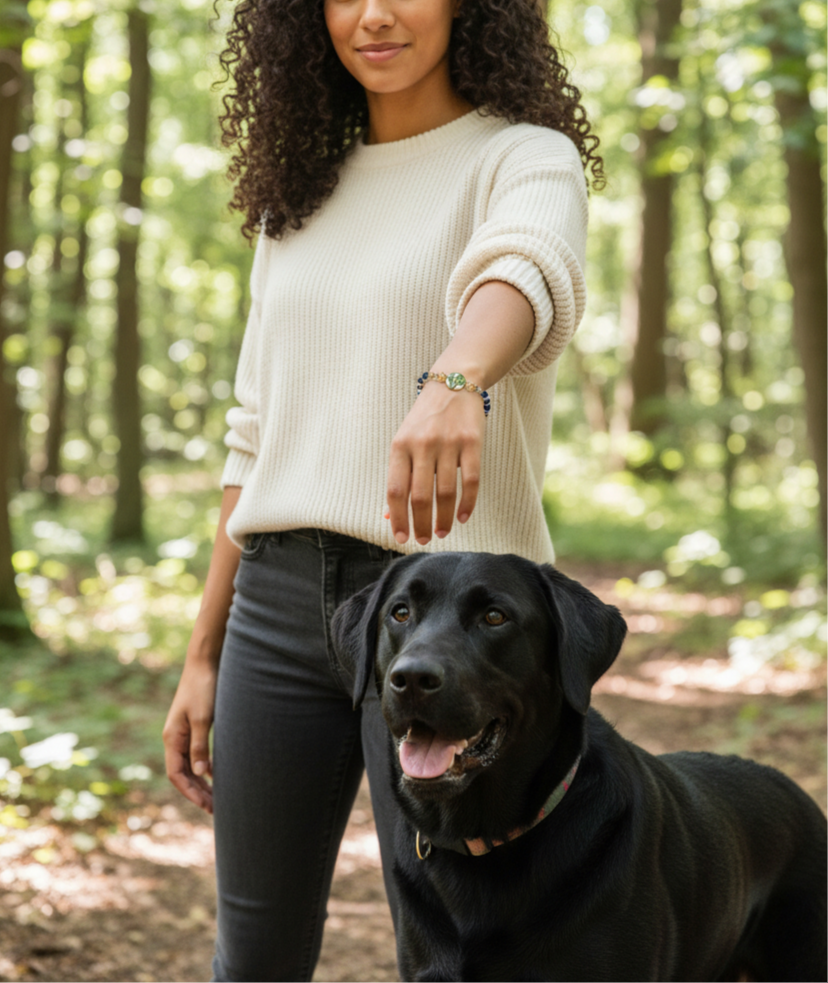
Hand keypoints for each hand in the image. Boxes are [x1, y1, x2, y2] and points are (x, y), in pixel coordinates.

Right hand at [162, 657, 217, 813]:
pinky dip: (206, 766)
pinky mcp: (195, 725)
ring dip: (202, 781)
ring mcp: (184, 731)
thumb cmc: (204, 687)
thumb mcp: (203, 718)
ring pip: (190, 764)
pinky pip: (197, 753)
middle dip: (197, 791)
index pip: (176, 774)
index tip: (206, 805)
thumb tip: (201, 773)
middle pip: (183, 773)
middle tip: (216, 808)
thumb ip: (200, 746)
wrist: (206, 662)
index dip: (190, 792)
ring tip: (218, 797)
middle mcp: (175, 737)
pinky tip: (219, 773)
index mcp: (172, 737)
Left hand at [386, 380, 483, 544]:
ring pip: (446, 492)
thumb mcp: (404, 442)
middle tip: (423, 540)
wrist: (453, 384)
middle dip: (421, 524)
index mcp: (400, 446)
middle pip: (421, 496)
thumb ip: (399, 477)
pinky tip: (464, 517)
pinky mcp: (472, 442)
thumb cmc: (424, 421)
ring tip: (442, 532)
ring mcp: (449, 443)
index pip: (396, 490)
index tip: (401, 538)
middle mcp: (423, 444)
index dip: (397, 518)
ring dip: (444, 518)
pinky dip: (468, 503)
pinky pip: (471, 480)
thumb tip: (389, 516)